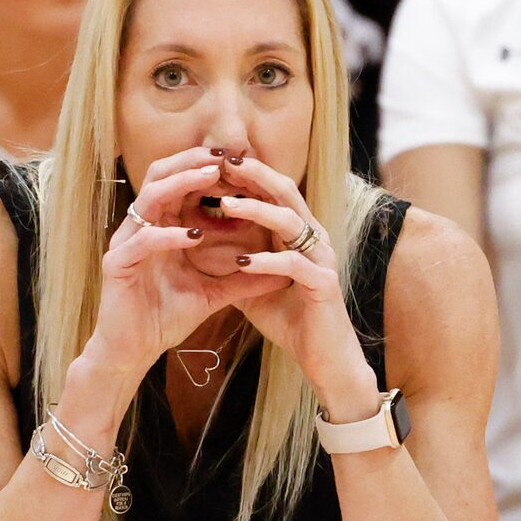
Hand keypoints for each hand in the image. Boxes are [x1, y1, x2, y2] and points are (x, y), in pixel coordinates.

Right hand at [88, 149, 280, 379]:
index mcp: (161, 227)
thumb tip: (284, 275)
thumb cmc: (166, 318)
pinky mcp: (117, 264)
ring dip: (180, 183)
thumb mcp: (213, 294)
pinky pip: (143, 240)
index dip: (206, 168)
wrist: (133, 352)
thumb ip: (243, 280)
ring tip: (210, 177)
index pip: (180, 183)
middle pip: (160, 176)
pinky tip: (194, 236)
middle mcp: (142, 227)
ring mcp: (126, 243)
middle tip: (225, 157)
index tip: (240, 163)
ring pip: (149, 197)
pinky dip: (168, 235)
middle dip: (191, 161)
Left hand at [213, 154, 369, 401]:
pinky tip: (243, 262)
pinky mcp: (323, 284)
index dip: (246, 176)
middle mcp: (313, 239)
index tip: (213, 162)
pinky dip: (268, 261)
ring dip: (258, 211)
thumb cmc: (290, 318)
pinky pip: (294, 266)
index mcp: (297, 234)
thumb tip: (197, 238)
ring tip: (226, 205)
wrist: (323, 358)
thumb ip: (232, 257)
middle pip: (286, 193)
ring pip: (291, 222)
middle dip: (254, 175)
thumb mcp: (251, 283)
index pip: (272, 192)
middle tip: (222, 162)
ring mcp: (321, 259)